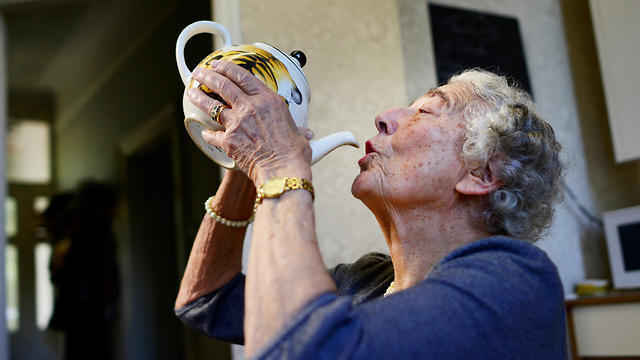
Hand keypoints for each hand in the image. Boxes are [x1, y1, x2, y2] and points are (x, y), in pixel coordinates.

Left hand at [187, 61, 311, 184]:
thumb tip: (305, 134)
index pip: (243, 76)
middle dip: (208, 76)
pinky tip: (204, 132)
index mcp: (268, 100)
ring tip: (192, 92)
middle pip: (223, 85)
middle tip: (200, 72)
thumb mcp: (298, 134)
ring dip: (199, 97)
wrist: (282, 170)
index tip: (219, 64)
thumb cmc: (293, 154)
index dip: (228, 68)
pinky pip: (212, 135)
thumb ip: (297, 130)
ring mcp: (237, 123)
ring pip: (211, 106)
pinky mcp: (228, 141)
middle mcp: (250, 107)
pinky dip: (207, 133)